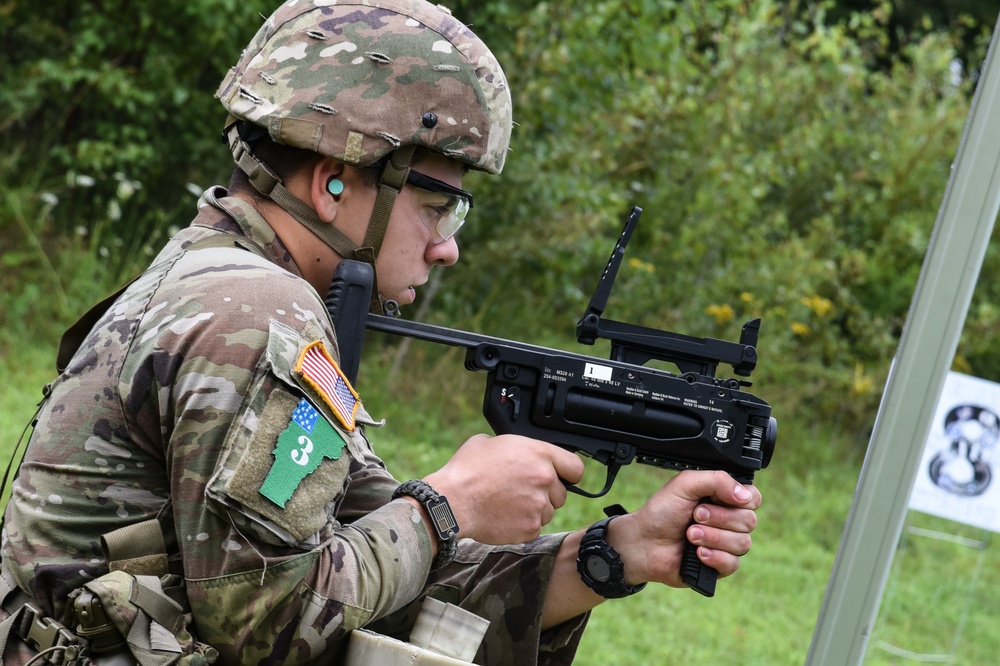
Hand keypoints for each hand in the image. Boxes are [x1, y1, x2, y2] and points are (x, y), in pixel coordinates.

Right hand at [423, 433, 584, 543]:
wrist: (452, 502)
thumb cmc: (466, 470)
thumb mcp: (489, 442)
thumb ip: (515, 447)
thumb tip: (518, 452)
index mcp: (539, 454)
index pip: (575, 467)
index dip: (568, 473)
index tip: (563, 477)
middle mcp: (544, 479)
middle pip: (561, 493)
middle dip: (545, 493)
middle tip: (521, 491)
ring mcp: (539, 506)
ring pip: (548, 512)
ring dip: (534, 509)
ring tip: (508, 504)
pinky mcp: (530, 528)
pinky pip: (535, 528)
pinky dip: (523, 525)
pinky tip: (504, 516)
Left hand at [609, 470, 761, 587]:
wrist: (643, 542)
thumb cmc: (662, 512)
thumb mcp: (685, 484)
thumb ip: (717, 480)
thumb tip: (745, 495)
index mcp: (723, 499)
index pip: (753, 498)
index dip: (740, 500)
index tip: (715, 499)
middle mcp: (728, 521)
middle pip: (749, 521)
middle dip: (718, 518)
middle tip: (694, 516)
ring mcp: (725, 544)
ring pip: (742, 543)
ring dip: (712, 537)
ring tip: (690, 535)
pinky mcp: (719, 566)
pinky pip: (733, 564)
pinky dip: (714, 557)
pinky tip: (697, 553)